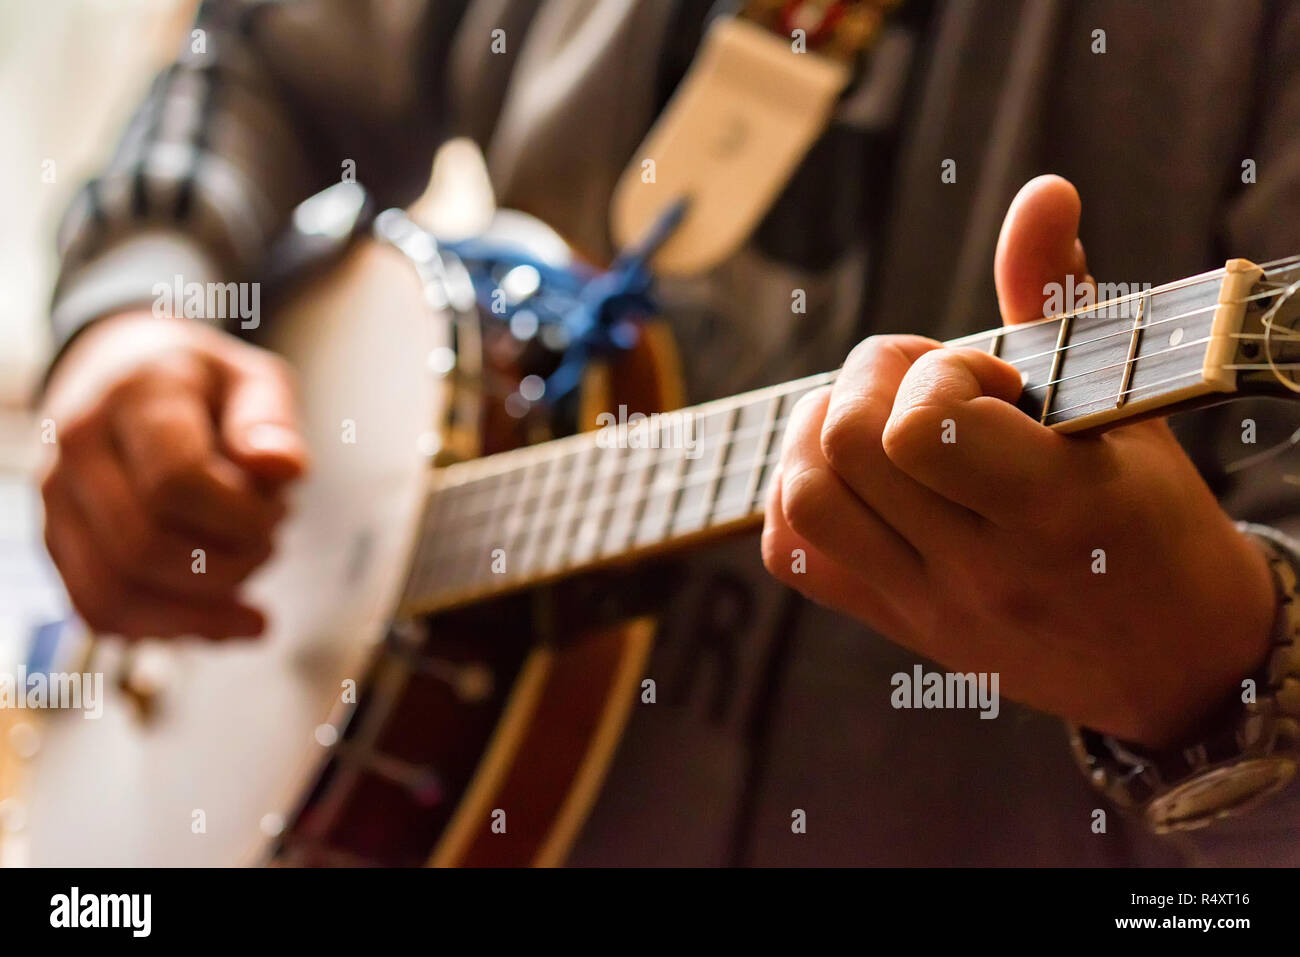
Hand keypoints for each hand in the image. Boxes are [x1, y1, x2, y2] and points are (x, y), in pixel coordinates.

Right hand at [40, 310, 308, 639]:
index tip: (277, 515)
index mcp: (133, 395)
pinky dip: (168, 628)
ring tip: (249, 588)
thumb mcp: (253, 380)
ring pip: (112, 593)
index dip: (239, 519)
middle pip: (141, 546)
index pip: (174, 482)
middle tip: (268, 545)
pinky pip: (98, 610)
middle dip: (225, 566)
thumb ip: (272, 422)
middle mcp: (78, 446)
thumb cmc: (201, 383)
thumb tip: (283, 469)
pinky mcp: (55, 541)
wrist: (124, 370)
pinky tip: (223, 619)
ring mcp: (56, 497)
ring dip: (199, 609)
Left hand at [762, 175, 1274, 747]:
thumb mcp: (1127, 408)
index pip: (922, 426)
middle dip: (871, 379)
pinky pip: (792, 555)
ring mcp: (926, 606)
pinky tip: (856, 474)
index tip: (991, 378)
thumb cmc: (1155, 519)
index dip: (941, 371)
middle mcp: (979, 569)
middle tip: (924, 381)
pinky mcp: (893, 626)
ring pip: (804, 498)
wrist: (1175, 661)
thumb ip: (1061, 299)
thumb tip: (1041, 192)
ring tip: (882, 419)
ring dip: (823, 431)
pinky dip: (797, 496)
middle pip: (846, 446)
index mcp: (1055, 509)